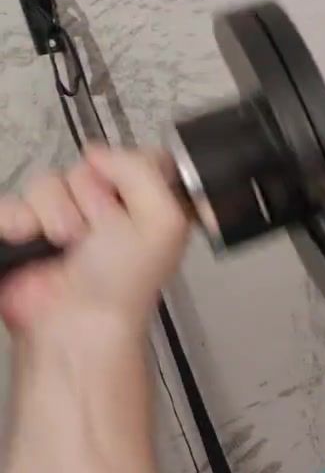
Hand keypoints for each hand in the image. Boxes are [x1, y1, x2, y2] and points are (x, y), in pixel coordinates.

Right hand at [0, 146, 189, 340]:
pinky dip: (18, 221)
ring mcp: (61, 217)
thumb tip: (105, 152)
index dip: (124, 172)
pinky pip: (11, 202)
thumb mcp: (163, 221)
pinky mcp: (25, 229)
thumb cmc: (123, 284)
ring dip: (55, 212)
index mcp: (144, 203)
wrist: (74, 319)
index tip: (124, 198)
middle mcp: (104, 208)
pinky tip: (33, 241)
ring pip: (47, 182)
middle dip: (90, 197)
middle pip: (86, 166)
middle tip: (97, 230)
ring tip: (66, 242)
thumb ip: (146, 173)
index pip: (133, 157)